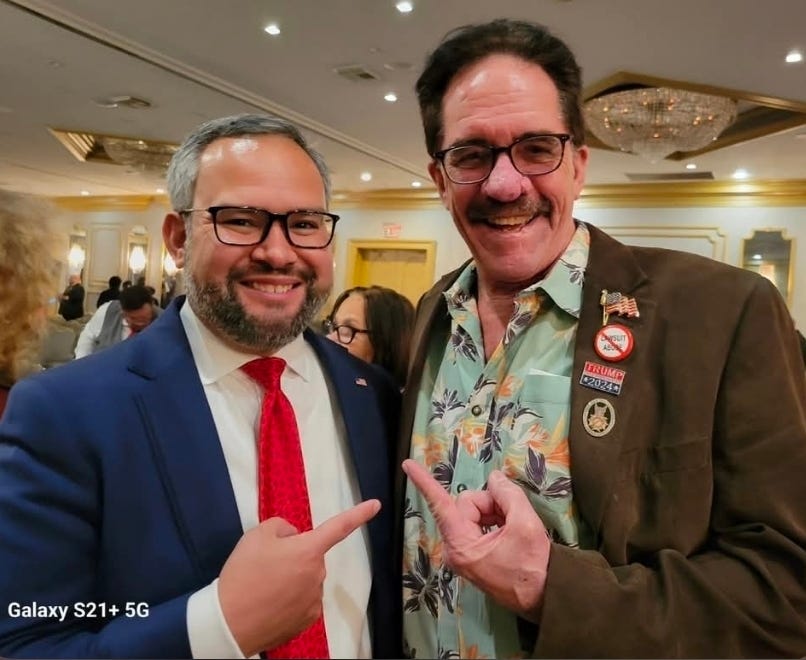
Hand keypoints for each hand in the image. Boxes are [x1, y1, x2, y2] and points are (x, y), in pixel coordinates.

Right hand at [218, 498, 379, 655]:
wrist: (230, 622)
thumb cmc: (244, 574)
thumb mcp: (256, 535)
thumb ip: (281, 527)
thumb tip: (293, 537)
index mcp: (309, 550)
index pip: (339, 527)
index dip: (359, 514)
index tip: (376, 505)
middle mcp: (318, 574)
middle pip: (310, 556)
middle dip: (294, 556)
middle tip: (265, 565)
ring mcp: (315, 600)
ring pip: (305, 579)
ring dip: (291, 579)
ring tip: (263, 587)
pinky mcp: (307, 620)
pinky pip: (302, 600)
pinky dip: (289, 600)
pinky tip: (270, 604)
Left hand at [402, 459, 548, 619]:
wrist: (545, 596)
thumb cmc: (533, 565)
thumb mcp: (525, 524)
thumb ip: (507, 494)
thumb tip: (494, 479)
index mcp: (462, 544)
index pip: (440, 504)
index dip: (425, 482)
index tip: (407, 464)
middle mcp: (456, 549)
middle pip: (466, 505)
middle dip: (490, 503)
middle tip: (512, 514)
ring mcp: (463, 553)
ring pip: (473, 512)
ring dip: (495, 512)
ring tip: (513, 527)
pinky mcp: (472, 555)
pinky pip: (478, 525)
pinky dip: (494, 521)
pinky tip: (509, 531)